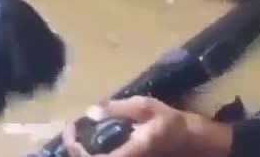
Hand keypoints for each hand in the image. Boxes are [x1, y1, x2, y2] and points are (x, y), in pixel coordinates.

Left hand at [63, 96, 232, 156]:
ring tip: (77, 135)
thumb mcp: (146, 107)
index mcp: (130, 153)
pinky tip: (91, 140)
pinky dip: (93, 152)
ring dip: (83, 152)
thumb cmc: (169, 122)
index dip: (76, 149)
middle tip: (71, 131)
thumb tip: (91, 111)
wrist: (188, 139)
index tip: (72, 129)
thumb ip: (118, 108)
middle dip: (75, 150)